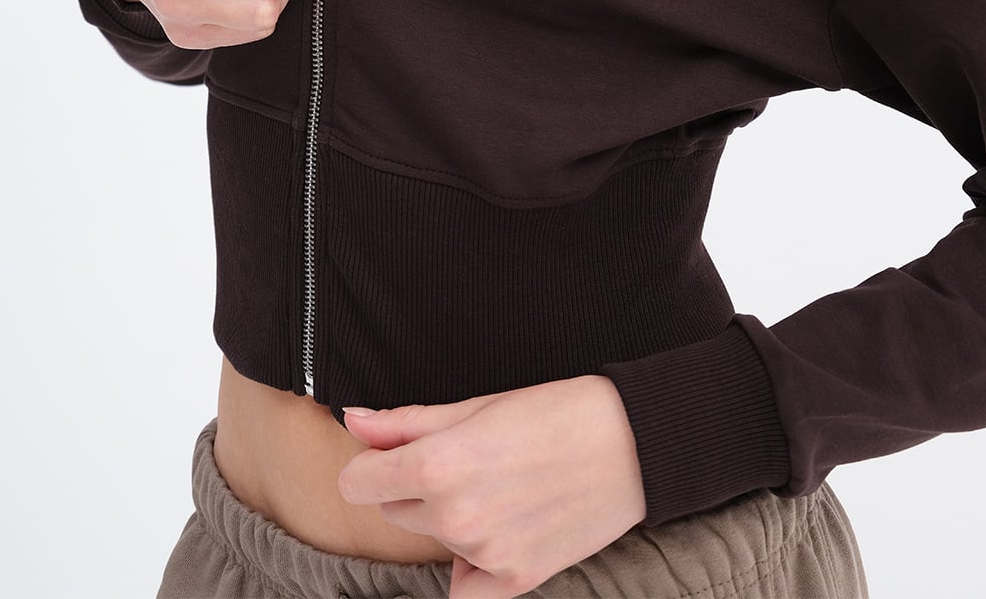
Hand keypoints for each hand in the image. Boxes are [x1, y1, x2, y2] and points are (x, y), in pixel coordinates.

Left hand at [337, 375, 646, 598]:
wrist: (632, 443)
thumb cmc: (557, 411)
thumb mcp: (477, 404)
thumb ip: (407, 422)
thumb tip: (353, 421)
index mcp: (438, 464)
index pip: (358, 483)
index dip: (374, 464)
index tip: (397, 453)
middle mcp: (454, 515)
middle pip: (394, 509)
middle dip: (416, 487)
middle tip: (470, 459)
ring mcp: (484, 553)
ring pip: (432, 539)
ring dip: (449, 518)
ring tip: (499, 484)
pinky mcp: (515, 580)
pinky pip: (463, 590)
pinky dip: (470, 567)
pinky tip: (496, 534)